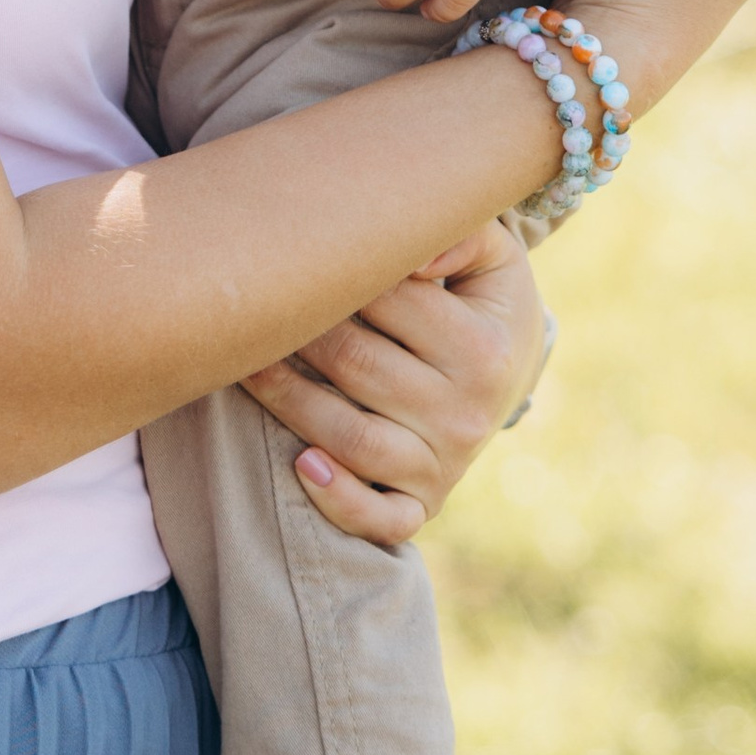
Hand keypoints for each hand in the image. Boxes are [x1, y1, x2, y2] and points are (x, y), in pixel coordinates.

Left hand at [239, 219, 544, 545]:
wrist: (511, 375)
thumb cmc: (481, 303)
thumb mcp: (494, 259)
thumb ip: (461, 234)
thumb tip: (411, 254)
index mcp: (484, 349)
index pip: (387, 303)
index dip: (333, 275)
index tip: (294, 256)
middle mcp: (467, 414)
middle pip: (354, 364)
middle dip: (297, 330)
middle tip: (252, 302)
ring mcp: (444, 467)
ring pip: (349, 435)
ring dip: (286, 398)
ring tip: (244, 362)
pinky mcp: (421, 505)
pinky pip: (379, 519)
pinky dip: (337, 499)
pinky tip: (300, 465)